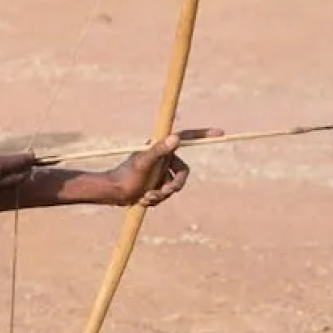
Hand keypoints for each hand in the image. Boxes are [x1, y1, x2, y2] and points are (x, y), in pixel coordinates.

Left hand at [104, 127, 221, 206]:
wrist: (113, 193)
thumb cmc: (126, 176)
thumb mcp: (144, 163)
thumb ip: (159, 150)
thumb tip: (176, 138)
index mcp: (162, 148)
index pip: (186, 137)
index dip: (202, 134)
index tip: (219, 133)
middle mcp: (163, 158)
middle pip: (184, 173)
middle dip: (175, 185)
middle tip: (164, 191)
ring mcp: (160, 172)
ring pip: (175, 186)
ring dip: (162, 194)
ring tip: (146, 196)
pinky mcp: (156, 184)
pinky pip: (167, 194)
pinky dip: (157, 199)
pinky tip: (143, 199)